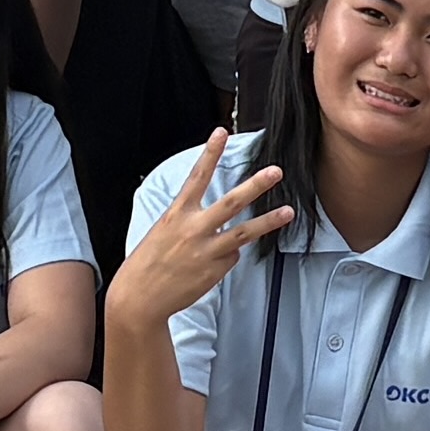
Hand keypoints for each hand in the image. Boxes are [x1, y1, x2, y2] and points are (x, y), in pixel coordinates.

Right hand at [103, 134, 286, 328]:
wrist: (140, 298)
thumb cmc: (149, 262)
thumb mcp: (163, 232)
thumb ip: (190, 222)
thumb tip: (220, 224)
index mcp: (176, 214)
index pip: (197, 176)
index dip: (210, 153)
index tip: (222, 132)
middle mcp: (194, 229)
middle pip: (231, 202)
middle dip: (255, 185)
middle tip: (276, 172)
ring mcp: (207, 251)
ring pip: (244, 232)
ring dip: (268, 221)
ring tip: (289, 211)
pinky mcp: (215, 271)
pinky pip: (231, 257)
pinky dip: (228, 255)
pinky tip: (212, 263)